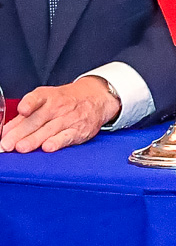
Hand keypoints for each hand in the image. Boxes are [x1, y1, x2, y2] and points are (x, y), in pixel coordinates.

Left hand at [0, 77, 118, 152]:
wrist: (96, 98)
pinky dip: (58, 142)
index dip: (28, 104)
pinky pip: (67, 136)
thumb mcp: (46, 101)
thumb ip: (24, 117)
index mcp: (47, 97)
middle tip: (7, 144)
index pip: (36, 99)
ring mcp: (69, 119)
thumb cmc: (66, 101)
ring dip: (34, 140)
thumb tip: (5, 132)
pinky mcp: (79, 130)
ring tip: (21, 148)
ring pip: (49, 130)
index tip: (22, 110)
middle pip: (36, 120)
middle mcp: (57, 107)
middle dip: (20, 133)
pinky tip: (48, 147)